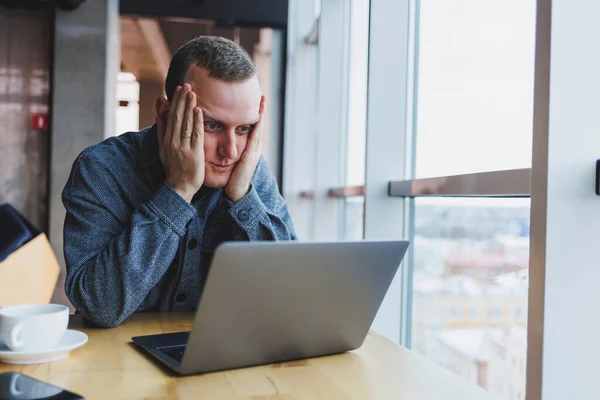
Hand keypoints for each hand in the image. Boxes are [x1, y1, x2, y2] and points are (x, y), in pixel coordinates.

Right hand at [156, 84, 204, 202]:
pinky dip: (196, 122)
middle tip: (186, 85)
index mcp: (166, 139)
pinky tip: (198, 110)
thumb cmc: (174, 167)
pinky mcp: (194, 153)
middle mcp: (173, 142)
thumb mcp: (163, 148)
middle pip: (177, 117)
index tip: (178, 89)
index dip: (175, 102)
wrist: (179, 187)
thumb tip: (160, 113)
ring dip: (188, 107)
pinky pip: (195, 135)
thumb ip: (162, 130)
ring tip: (192, 92)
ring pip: (185, 123)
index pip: (170, 116)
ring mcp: (183, 147)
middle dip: (181, 100)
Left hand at [223, 96, 265, 202]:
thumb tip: (221, 143)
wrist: (237, 192)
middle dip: (260, 110)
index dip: (253, 115)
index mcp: (248, 148)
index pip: (251, 128)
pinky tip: (258, 116)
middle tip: (262, 96)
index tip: (254, 102)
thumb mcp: (230, 161)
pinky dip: (258, 125)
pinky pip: (255, 136)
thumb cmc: (231, 178)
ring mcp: (254, 151)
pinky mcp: (251, 155)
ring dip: (261, 114)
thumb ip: (228, 150)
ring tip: (263, 101)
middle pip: (258, 125)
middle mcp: (253, 147)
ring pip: (259, 128)